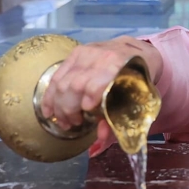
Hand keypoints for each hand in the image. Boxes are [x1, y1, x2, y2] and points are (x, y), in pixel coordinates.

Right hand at [38, 36, 163, 131]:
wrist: (135, 50)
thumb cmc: (139, 76)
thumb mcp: (138, 94)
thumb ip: (120, 115)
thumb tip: (101, 137)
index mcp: (119, 65)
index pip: (97, 82)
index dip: (88, 98)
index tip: (86, 114)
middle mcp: (99, 57)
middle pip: (74, 85)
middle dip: (69, 110)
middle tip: (75, 124)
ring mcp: (84, 54)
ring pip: (61, 82)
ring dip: (59, 106)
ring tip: (65, 121)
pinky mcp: (73, 54)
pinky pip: (56, 77)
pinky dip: (50, 96)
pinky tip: (49, 111)